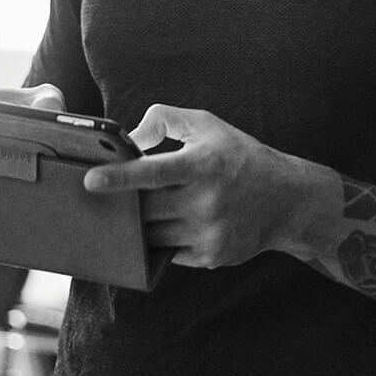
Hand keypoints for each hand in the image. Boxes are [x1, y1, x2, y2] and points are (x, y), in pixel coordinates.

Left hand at [81, 103, 329, 268]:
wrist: (286, 200)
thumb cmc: (239, 156)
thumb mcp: (206, 124)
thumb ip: (163, 119)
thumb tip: (130, 141)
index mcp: (202, 164)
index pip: (153, 172)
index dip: (119, 177)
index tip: (89, 180)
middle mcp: (206, 201)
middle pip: (146, 209)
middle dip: (125, 203)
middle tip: (108, 196)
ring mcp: (209, 233)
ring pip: (152, 234)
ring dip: (139, 224)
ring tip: (135, 210)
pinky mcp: (211, 256)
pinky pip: (168, 252)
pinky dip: (159, 239)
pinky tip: (164, 225)